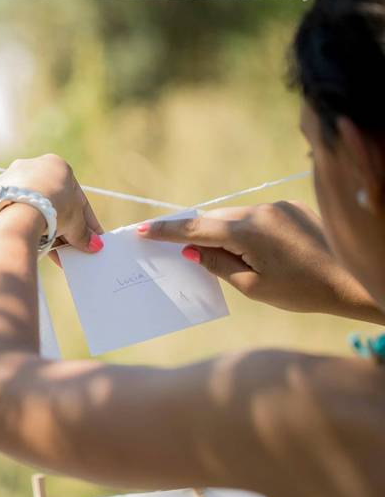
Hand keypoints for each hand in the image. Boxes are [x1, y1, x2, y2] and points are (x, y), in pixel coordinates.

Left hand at [0, 154, 103, 252]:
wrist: (15, 212)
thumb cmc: (51, 209)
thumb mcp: (74, 222)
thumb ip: (84, 233)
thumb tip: (93, 245)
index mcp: (56, 164)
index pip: (77, 196)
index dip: (88, 220)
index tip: (93, 237)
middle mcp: (32, 167)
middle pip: (54, 204)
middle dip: (66, 228)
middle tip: (74, 248)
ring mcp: (11, 181)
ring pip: (34, 210)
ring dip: (47, 231)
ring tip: (56, 253)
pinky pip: (17, 216)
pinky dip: (28, 230)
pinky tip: (35, 246)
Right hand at [139, 201, 383, 322]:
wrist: (354, 281)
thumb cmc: (303, 291)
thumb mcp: (253, 287)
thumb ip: (218, 265)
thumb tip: (191, 251)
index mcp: (248, 231)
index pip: (195, 227)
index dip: (166, 231)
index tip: (142, 231)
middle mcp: (261, 210)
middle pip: (213, 218)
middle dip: (195, 232)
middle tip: (176, 249)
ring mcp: (278, 206)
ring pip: (234, 216)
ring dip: (222, 232)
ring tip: (226, 259)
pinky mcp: (292, 207)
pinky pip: (255, 216)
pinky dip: (244, 230)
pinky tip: (253, 252)